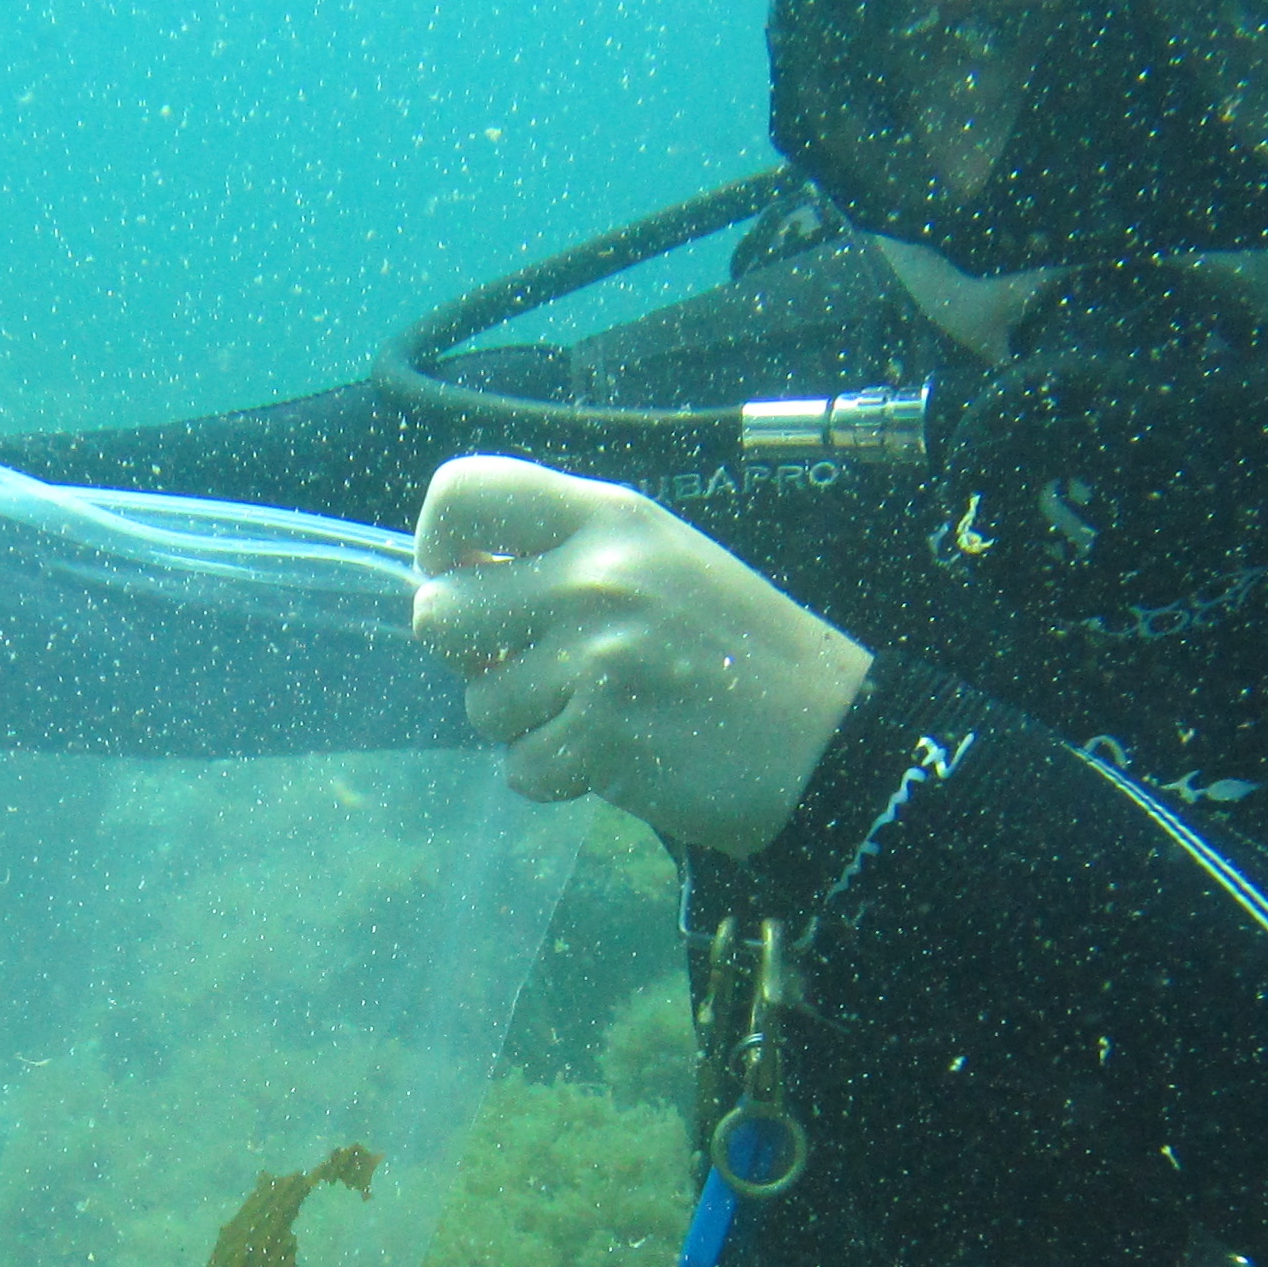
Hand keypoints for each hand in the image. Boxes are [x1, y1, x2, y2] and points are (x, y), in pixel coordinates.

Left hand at [410, 458, 871, 856]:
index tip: (461, 579)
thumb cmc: (743, 650)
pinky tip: (616, 758)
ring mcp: (597, 660)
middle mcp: (595, 578)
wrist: (831, 739)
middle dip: (468, 654)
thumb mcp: (664, 559)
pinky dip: (557, 776)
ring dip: (525, 724)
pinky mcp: (603, 740)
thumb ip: (568, 553)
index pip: (464, 490)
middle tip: (526, 667)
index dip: (437, 542)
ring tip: (597, 714)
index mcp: (611, 519)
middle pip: (439, 612)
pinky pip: (521, 768)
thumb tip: (453, 577)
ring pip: (480, 705)